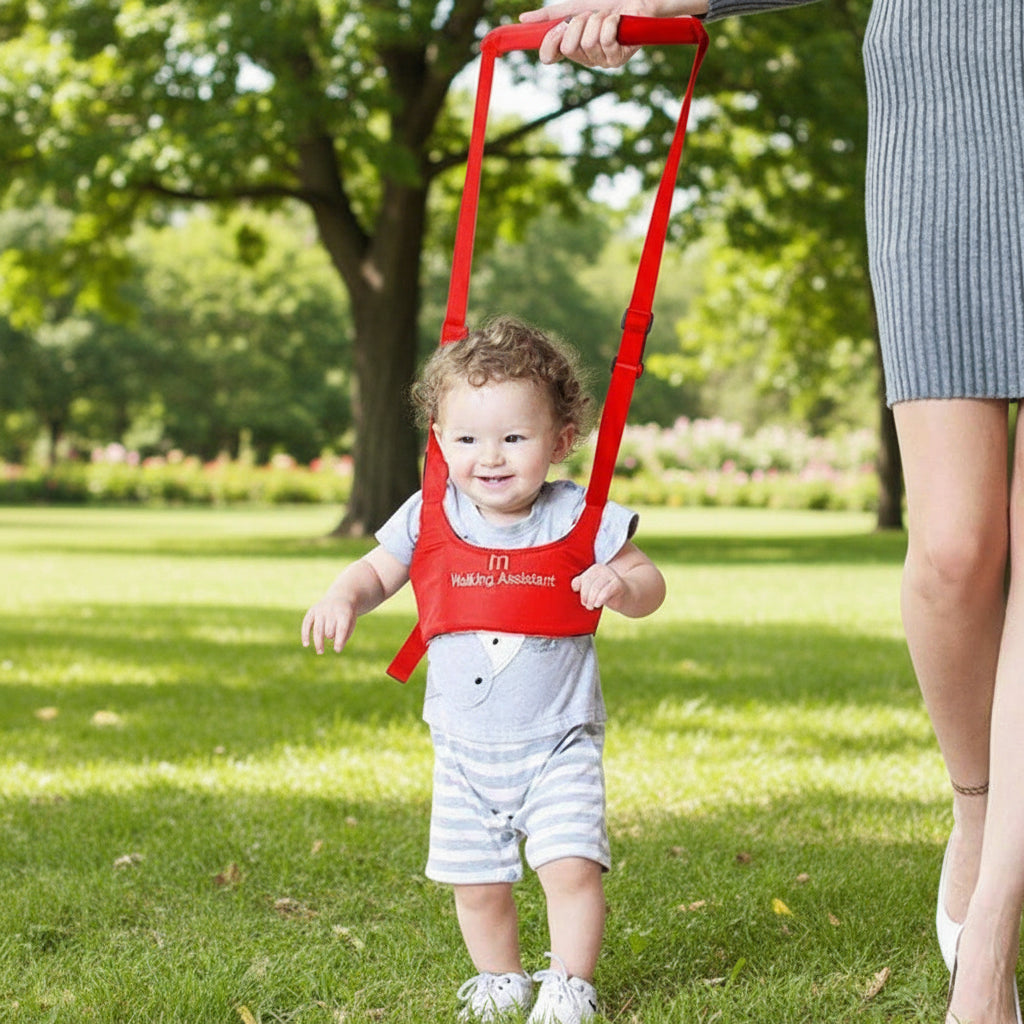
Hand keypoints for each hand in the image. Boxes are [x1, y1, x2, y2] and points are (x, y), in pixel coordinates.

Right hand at [301, 598, 356, 654]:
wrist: (341, 597)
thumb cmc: (347, 616)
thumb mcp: (351, 624)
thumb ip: (345, 636)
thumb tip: (337, 649)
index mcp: (344, 613)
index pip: (341, 628)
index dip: (339, 640)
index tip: (337, 650)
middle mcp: (332, 610)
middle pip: (328, 629)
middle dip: (329, 637)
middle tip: (329, 647)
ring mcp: (321, 610)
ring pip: (318, 629)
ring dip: (318, 642)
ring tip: (320, 652)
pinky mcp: (312, 610)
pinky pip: (306, 623)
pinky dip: (305, 634)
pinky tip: (306, 644)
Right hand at [519, 1, 644, 66]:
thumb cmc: (606, 2)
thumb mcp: (573, 7)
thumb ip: (550, 16)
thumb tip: (523, 20)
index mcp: (572, 49)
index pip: (550, 55)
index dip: (552, 40)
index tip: (560, 25)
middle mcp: (585, 58)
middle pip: (568, 46)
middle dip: (579, 23)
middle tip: (590, 15)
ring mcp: (601, 61)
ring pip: (588, 42)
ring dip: (597, 21)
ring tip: (607, 16)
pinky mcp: (617, 58)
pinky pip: (605, 39)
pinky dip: (611, 23)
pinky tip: (618, 21)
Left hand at [572, 562, 626, 609]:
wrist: (627, 597)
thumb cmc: (606, 593)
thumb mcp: (592, 588)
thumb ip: (581, 584)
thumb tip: (574, 587)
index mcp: (595, 569)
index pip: (583, 579)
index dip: (581, 591)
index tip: (583, 601)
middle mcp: (603, 569)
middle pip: (588, 583)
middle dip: (585, 596)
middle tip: (587, 605)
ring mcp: (612, 576)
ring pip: (596, 588)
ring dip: (591, 600)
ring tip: (591, 607)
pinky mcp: (618, 584)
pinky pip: (606, 591)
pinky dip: (600, 599)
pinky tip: (598, 605)